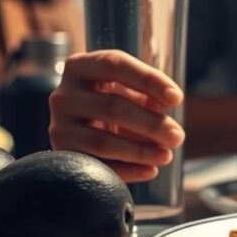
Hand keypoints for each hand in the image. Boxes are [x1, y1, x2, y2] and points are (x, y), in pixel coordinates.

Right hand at [48, 50, 185, 182]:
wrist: (83, 129)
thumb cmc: (114, 101)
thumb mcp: (129, 90)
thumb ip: (147, 93)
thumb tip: (166, 103)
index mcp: (81, 66)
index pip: (115, 65)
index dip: (148, 80)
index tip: (177, 99)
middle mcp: (64, 95)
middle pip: (112, 107)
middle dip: (151, 124)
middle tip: (177, 136)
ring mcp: (59, 126)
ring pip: (103, 142)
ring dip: (140, 151)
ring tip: (166, 155)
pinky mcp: (62, 155)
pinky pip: (96, 167)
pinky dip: (127, 171)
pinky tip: (150, 170)